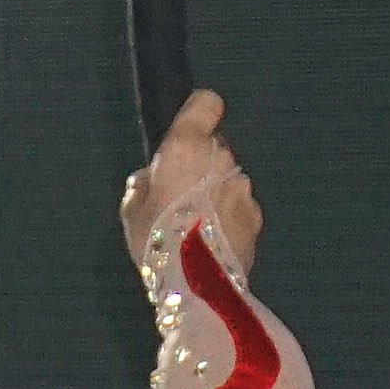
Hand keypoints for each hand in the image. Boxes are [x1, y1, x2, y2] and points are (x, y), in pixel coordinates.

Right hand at [121, 93, 260, 283]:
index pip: (206, 103)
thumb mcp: (132, 210)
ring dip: (217, 193)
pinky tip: (216, 242)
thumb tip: (156, 177)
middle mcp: (222, 159)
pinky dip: (230, 217)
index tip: (190, 129)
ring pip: (229, 179)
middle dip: (202, 165)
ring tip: (199, 227)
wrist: (197, 285)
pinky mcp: (257, 215)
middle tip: (182, 197)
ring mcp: (244, 188)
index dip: (199, 113)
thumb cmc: (156, 239)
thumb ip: (145, 183)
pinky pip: (240, 206)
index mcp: (188, 147)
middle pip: (215, 148)